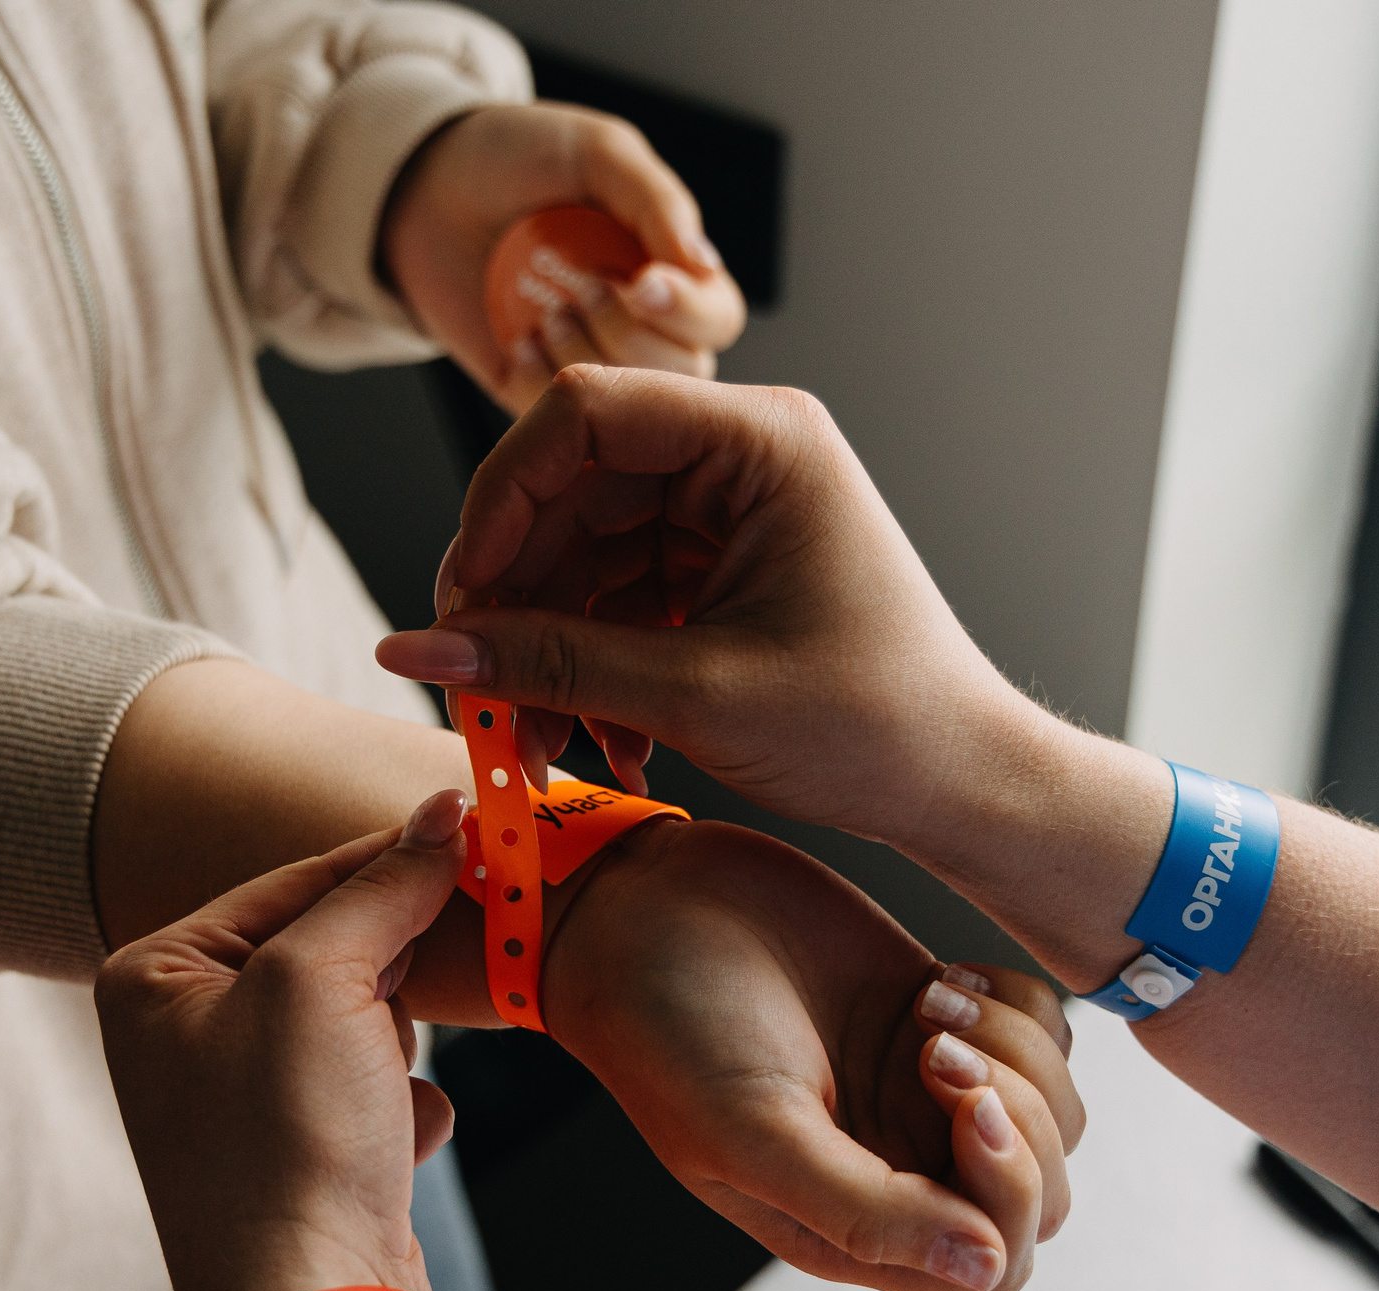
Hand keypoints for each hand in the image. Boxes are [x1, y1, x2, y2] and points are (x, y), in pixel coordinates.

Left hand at [94, 791, 470, 1290]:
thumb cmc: (285, 1142)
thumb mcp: (323, 980)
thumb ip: (382, 887)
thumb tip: (442, 812)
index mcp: (153, 976)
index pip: (290, 881)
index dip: (384, 860)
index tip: (468, 827)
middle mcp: (182, 1032)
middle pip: (326, 947)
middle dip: (384, 978)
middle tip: (422, 981)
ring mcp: (238, 1096)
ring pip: (360, 1018)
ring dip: (392, 1049)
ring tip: (375, 1095)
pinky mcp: (298, 1152)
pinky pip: (375, 1091)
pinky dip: (401, 1111)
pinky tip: (389, 1149)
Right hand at [375, 366, 1027, 851]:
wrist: (962, 786)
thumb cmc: (876, 726)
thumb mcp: (696, 696)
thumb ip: (549, 666)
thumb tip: (416, 653)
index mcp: (760, 440)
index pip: (581, 416)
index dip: (500, 502)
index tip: (460, 601)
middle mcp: (741, 457)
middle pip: (569, 490)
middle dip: (514, 600)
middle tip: (478, 696)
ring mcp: (728, 513)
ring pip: (581, 555)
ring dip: (545, 651)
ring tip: (540, 748)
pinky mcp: (718, 570)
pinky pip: (614, 597)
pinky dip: (589, 669)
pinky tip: (596, 745)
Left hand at [382, 105, 745, 413]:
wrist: (424, 181)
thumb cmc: (517, 156)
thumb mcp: (596, 152)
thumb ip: (656, 202)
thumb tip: (704, 264)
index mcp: (668, 268)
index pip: (716, 316)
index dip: (688, 311)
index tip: (642, 283)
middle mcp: (640, 325)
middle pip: (684, 372)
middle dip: (630, 335)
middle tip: (580, 287)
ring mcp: (587, 362)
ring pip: (626, 405)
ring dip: (587, 358)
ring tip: (547, 310)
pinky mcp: (532, 389)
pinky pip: (558, 418)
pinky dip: (541, 382)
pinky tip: (520, 340)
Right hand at [543, 816, 1079, 1290]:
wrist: (640, 905)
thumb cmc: (666, 1025)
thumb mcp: (752, 1131)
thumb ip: (864, 1214)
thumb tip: (981, 1269)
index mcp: (848, 1224)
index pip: (992, 1266)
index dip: (1005, 1195)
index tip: (962, 1105)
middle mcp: (897, 1167)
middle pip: (1036, 1195)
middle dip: (1018, 1116)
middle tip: (935, 1047)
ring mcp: (924, 1094)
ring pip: (1053, 1113)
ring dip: (1015, 1053)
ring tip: (929, 1009)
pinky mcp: (940, 1017)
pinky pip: (1044, 1036)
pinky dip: (1017, 1004)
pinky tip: (941, 980)